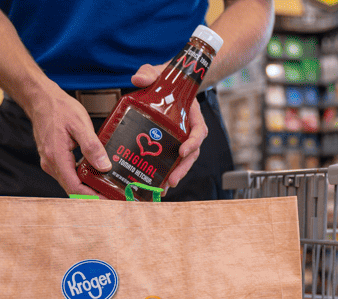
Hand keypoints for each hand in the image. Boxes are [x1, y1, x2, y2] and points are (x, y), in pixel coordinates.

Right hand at [27, 84, 107, 195]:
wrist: (41, 99)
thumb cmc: (58, 108)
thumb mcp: (80, 124)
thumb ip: (92, 146)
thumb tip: (104, 166)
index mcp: (57, 157)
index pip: (75, 187)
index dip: (94, 197)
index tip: (110, 200)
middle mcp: (51, 163)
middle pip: (74, 189)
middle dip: (94, 195)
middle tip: (114, 197)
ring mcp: (51, 162)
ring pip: (71, 183)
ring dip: (89, 188)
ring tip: (109, 188)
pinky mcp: (54, 159)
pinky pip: (69, 174)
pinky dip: (83, 179)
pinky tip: (97, 176)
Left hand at [132, 64, 208, 188]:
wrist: (166, 83)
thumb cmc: (165, 79)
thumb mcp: (157, 72)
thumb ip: (148, 73)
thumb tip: (138, 78)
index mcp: (192, 113)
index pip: (198, 130)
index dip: (193, 142)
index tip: (184, 150)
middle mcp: (189, 129)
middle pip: (192, 152)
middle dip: (183, 167)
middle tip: (172, 180)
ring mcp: (180, 137)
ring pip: (184, 159)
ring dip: (176, 173)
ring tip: (165, 187)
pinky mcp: (170, 142)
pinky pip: (172, 158)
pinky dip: (167, 171)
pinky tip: (158, 182)